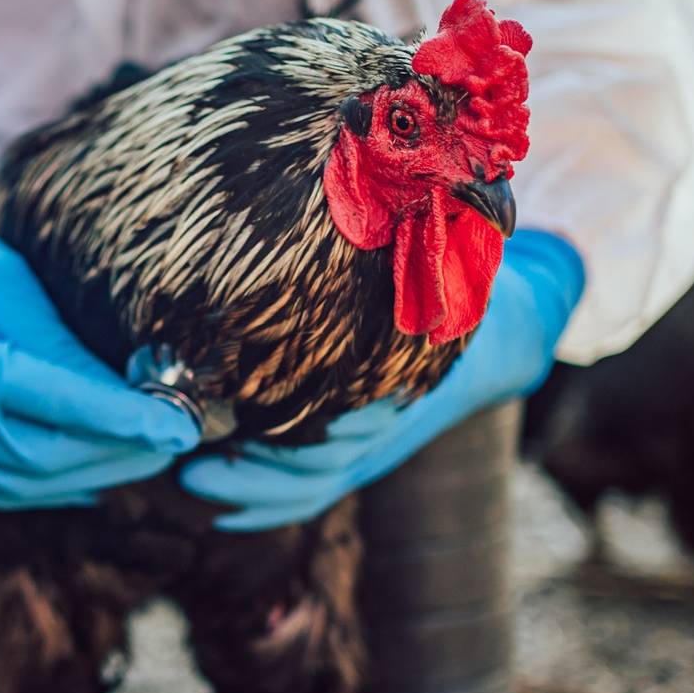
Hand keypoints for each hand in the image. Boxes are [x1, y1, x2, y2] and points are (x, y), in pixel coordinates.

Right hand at [0, 193, 199, 508]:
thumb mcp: (10, 289)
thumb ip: (66, 352)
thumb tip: (143, 397)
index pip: (53, 404)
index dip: (124, 419)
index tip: (181, 427)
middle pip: (43, 458)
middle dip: (118, 452)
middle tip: (173, 438)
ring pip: (23, 486)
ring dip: (90, 472)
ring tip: (141, 452)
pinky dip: (49, 483)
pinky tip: (89, 470)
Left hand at [178, 229, 584, 530]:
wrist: (500, 341)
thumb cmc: (451, 290)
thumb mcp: (436, 264)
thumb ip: (407, 244)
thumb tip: (387, 183)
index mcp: (400, 379)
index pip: (344, 424)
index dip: (295, 432)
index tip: (240, 421)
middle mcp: (386, 424)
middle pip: (319, 466)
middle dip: (256, 471)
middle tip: (192, 465)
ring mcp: (372, 447)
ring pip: (312, 487)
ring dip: (252, 493)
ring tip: (194, 480)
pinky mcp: (357, 456)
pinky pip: (313, 496)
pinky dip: (269, 507)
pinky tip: (224, 509)